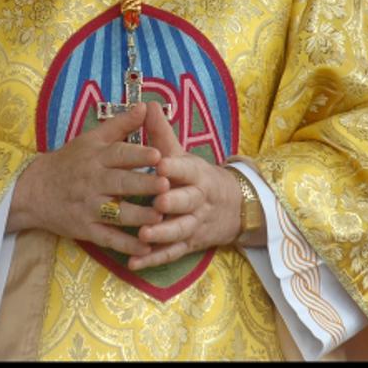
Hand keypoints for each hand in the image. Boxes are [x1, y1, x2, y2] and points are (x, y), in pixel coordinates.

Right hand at [8, 103, 168, 258]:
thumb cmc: (68, 162)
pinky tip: (145, 249)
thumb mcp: (90, 140)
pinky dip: (126, 245)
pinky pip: (108, 238)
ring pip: (116, 213)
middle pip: (120, 184)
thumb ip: (120, 125)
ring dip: (139, 217)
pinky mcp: (86, 229)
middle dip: (143, 185)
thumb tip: (144, 105)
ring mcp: (89, 207)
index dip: (138, 155)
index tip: (159, 154)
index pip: (119, 154)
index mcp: (96, 158)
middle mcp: (93, 182)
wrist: (33, 191)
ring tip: (160, 218)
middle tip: (166, 185)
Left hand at [127, 102, 243, 269]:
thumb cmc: (195, 177)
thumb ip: (162, 134)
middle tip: (156, 202)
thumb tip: (147, 104)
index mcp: (196, 174)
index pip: (187, 169)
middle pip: (187, 202)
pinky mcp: (188, 244)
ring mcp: (194, 224)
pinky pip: (171, 253)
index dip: (175, 167)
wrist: (234, 207)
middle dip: (173, 202)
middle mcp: (198, 200)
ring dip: (163, 234)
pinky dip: (153, 259)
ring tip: (144, 235)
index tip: (160, 163)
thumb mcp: (182, 154)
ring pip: (180, 231)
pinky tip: (134, 262)